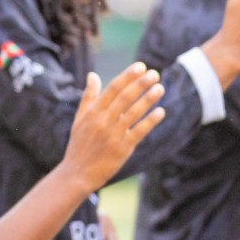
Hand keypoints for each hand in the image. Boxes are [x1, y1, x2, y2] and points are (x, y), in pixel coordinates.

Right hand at [58, 66, 165, 193]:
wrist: (78, 173)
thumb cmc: (79, 144)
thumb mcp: (79, 119)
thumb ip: (88, 97)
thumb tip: (93, 75)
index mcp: (92, 113)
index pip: (112, 89)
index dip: (127, 76)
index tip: (141, 66)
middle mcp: (102, 122)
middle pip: (124, 98)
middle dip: (140, 84)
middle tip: (154, 74)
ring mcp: (112, 135)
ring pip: (133, 113)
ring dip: (148, 99)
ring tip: (160, 88)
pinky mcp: (122, 148)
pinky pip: (139, 132)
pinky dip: (150, 121)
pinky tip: (161, 112)